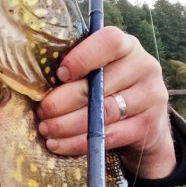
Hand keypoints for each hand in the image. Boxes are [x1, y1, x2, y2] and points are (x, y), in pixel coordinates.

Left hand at [36, 26, 175, 178]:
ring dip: (67, 124)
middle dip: (63, 101)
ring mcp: (151, 97)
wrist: (146, 124)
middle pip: (100, 84)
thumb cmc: (111, 89)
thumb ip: (79, 68)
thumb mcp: (100, 71)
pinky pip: (108, 136)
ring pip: (103, 113)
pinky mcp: (148, 126)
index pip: (110, 41)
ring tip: (46, 129)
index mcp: (128, 46)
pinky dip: (78, 143)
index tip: (59, 75)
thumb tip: (34, 79)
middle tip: (42, 111)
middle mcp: (145, 67)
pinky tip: (59, 144)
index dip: (82, 57)